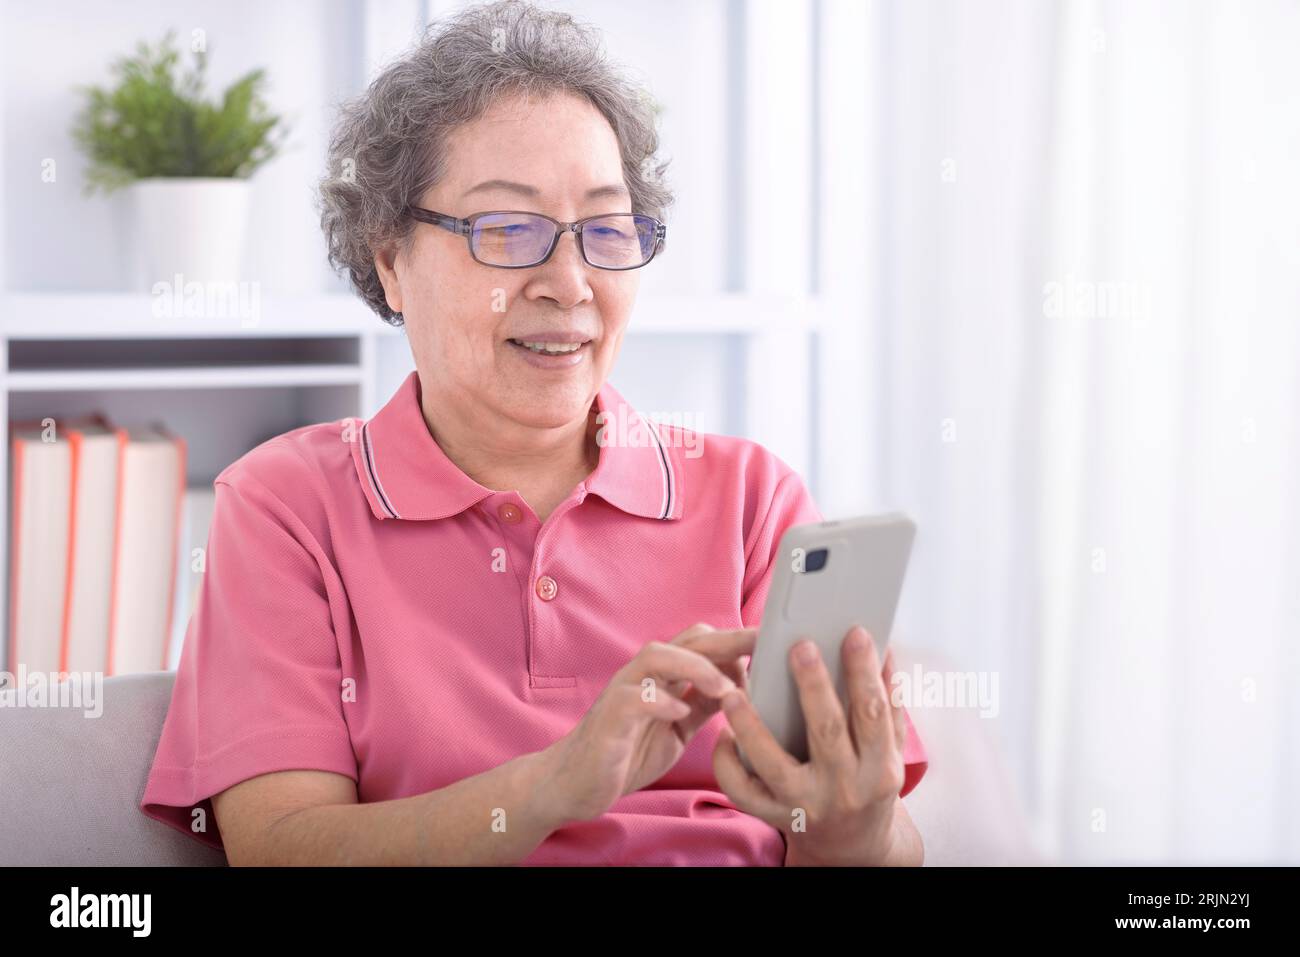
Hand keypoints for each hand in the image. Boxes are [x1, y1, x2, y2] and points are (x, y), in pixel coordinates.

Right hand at [537, 623, 755, 825]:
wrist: (575, 782)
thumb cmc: (626, 752)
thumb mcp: (678, 729)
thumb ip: (702, 705)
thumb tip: (740, 688)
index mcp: (663, 676)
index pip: (703, 643)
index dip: (737, 640)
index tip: (772, 643)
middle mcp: (644, 675)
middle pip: (688, 640)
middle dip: (728, 640)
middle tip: (763, 643)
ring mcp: (624, 692)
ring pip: (658, 656)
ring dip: (695, 667)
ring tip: (725, 689)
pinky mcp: (610, 717)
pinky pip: (635, 699)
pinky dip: (660, 702)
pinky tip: (680, 713)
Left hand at [712, 625, 907, 865]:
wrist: (853, 848)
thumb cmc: (869, 783)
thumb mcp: (888, 749)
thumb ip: (888, 702)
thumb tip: (883, 647)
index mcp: (879, 768)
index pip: (874, 713)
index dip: (865, 672)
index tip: (855, 633)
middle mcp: (844, 789)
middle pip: (828, 731)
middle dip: (814, 686)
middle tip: (800, 646)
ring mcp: (806, 805)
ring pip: (774, 764)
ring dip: (751, 726)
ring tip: (734, 692)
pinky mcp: (775, 817)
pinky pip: (743, 791)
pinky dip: (728, 763)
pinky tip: (723, 733)